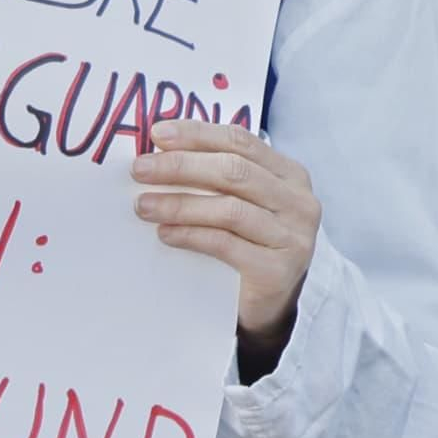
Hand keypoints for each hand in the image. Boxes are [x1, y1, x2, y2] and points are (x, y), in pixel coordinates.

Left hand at [131, 120, 320, 366]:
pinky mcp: (278, 271)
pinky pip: (226, 245)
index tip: (156, 134)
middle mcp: (298, 202)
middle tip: (140, 169)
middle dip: (181, 166)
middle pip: (234, 171)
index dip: (197, 134)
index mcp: (288, 174)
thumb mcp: (236, 200)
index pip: (240, 141)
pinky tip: (165, 233)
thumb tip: (155, 152)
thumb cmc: (245, 241)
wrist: (266, 303)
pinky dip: (190, 235)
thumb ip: (211, 174)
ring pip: (230, 209)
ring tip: (143, 206)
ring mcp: (292, 237)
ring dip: (180, 203)